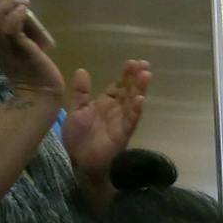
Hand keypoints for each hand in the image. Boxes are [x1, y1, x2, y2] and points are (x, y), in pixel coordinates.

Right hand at [0, 0, 63, 96]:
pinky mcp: (19, 48)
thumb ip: (4, 26)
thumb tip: (9, 3)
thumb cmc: (28, 64)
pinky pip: (10, 26)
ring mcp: (3, 44)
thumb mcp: (11, 42)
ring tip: (21, 7)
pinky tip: (25, 12)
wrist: (40, 89)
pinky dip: (17, 14)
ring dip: (6, 3)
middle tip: (12, 3)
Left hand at [62, 61, 150, 184]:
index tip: (133, 61)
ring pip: (133, 102)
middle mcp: (116, 110)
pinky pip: (131, 121)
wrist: (79, 161)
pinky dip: (136, 111)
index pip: (119, 86)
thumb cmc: (78, 138)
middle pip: (129, 91)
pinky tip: (140, 100)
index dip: (126, 75)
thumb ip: (81, 92)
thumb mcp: (76, 110)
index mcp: (106, 103)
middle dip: (136, 78)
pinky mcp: (123, 134)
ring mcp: (121, 122)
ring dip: (140, 89)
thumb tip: (83, 70)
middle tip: (143, 64)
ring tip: (146, 75)